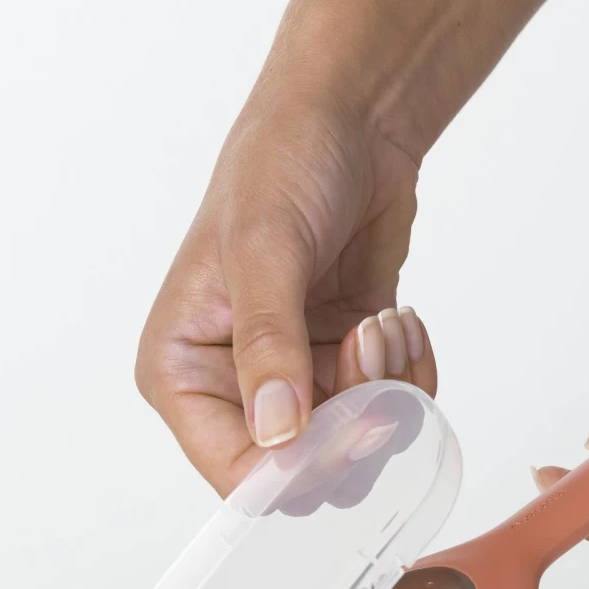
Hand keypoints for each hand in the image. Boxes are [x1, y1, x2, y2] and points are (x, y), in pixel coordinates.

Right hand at [136, 0, 585, 493]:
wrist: (351, 116)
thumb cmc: (282, 163)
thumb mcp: (265, 250)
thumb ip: (268, 347)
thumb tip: (277, 435)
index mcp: (180, 370)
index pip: (232, 470)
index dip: (295, 472)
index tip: (350, 435)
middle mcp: (230, 386)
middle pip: (301, 469)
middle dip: (351, 423)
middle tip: (369, 350)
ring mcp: (292, 380)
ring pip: (354, 445)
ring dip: (387, 389)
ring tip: (383, 318)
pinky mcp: (342, 364)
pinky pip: (388, 409)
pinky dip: (408, 372)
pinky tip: (395, 314)